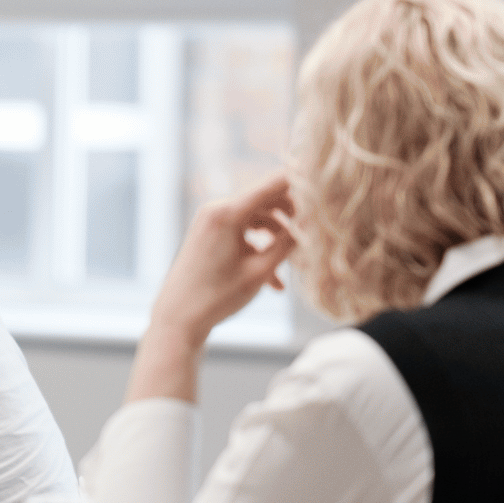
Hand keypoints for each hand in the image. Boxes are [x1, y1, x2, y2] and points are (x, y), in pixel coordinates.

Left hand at [127, 174, 295, 404]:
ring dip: (277, 237)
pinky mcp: (209, 234)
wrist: (177, 318)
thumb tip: (310, 223)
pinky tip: (275, 282)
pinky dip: (259, 249)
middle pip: (267, 198)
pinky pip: (242, 232)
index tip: (326, 190)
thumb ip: (287, 243)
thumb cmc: (217, 297)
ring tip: (294, 263)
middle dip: (292, 215)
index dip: (302, 183)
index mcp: (227, 213)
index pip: (274, 184)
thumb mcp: (260, 271)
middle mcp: (216, 209)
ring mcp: (210, 221)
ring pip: (256, 217)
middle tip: (314, 232)